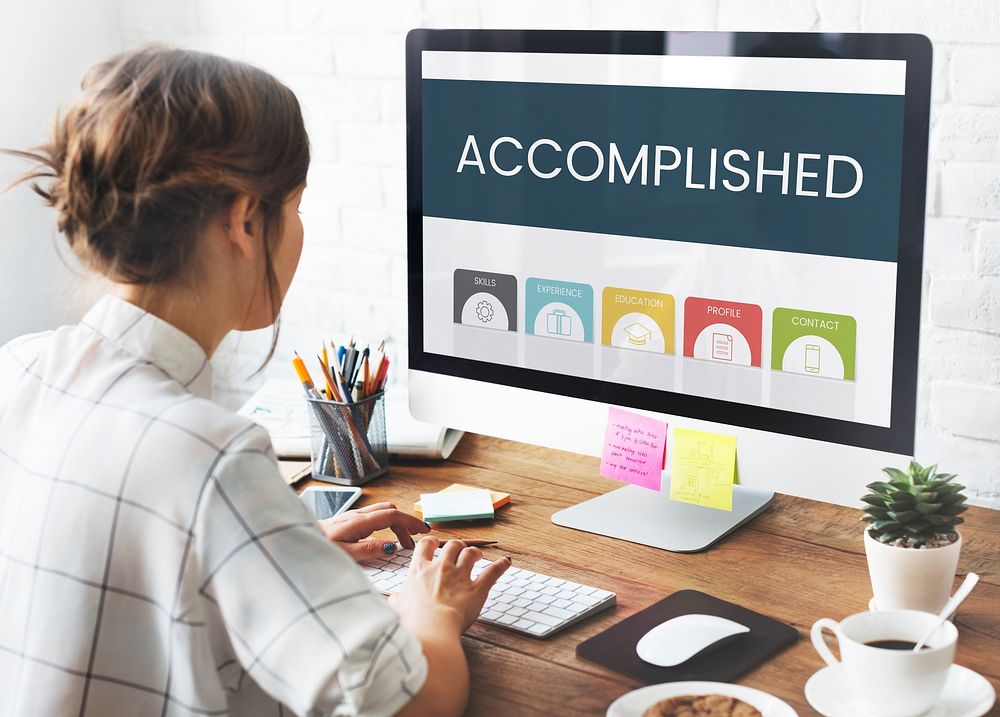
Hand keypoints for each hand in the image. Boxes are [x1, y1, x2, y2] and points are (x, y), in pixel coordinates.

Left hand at [319, 501, 429, 560]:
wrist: (298, 542)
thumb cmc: (319, 549)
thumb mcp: (345, 554)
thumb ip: (369, 550)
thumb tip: (392, 547)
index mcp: (359, 522)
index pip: (392, 515)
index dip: (410, 521)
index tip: (423, 531)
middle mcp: (357, 515)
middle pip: (390, 511)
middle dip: (406, 523)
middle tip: (414, 541)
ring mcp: (352, 516)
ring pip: (382, 512)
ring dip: (396, 523)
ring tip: (402, 542)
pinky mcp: (348, 521)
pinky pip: (374, 517)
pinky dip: (386, 524)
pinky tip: (384, 538)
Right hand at [389, 537, 511, 634]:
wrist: (430, 627)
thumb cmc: (412, 620)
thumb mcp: (397, 608)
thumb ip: (396, 601)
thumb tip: (392, 601)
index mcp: (420, 570)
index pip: (425, 546)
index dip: (432, 542)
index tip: (435, 544)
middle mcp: (441, 568)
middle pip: (452, 545)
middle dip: (457, 546)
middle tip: (459, 551)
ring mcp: (460, 576)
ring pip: (471, 553)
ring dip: (475, 552)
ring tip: (478, 555)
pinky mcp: (477, 589)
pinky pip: (492, 572)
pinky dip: (501, 566)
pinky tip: (506, 562)